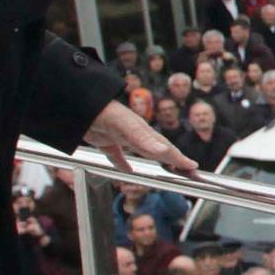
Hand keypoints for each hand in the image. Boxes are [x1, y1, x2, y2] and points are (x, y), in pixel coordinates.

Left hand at [83, 98, 200, 177]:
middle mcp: (135, 135)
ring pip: (143, 151)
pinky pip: (118, 156)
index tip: (193, 166)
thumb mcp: (127, 129)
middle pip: (159, 149)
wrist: (81, 105)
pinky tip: (128, 169)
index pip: (166, 148)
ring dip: (155, 160)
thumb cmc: (106, 114)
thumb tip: (164, 152)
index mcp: (143, 132)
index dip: (180, 158)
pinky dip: (124, 164)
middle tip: (188, 169)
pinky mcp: (106, 142)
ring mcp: (121, 138)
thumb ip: (146, 141)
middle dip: (173, 159)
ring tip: (166, 167)